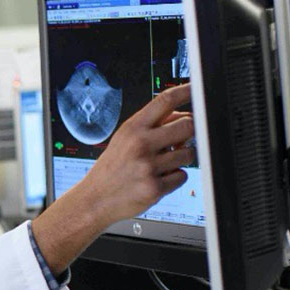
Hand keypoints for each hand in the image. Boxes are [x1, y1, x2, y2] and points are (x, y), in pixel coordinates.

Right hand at [31, 83, 196, 271]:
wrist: (94, 200)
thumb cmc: (111, 169)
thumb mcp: (124, 140)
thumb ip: (152, 127)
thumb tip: (183, 117)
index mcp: (132, 129)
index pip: (164, 101)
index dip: (185, 91)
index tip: (196, 89)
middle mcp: (140, 145)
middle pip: (186, 125)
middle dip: (190, 132)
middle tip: (182, 140)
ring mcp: (148, 167)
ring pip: (188, 153)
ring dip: (182, 158)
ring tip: (164, 164)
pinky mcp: (155, 188)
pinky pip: (182, 176)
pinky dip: (175, 178)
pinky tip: (159, 179)